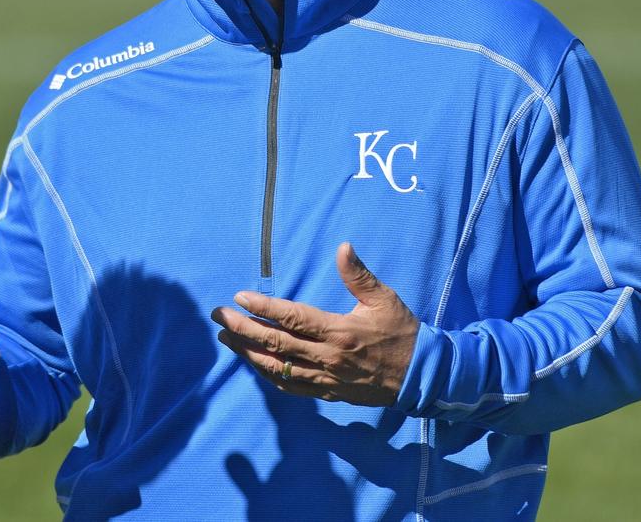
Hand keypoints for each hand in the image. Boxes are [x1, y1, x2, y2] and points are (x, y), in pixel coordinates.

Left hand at [211, 242, 418, 405]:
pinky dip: (268, 375)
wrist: (422, 377)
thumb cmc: (402, 332)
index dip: (263, 309)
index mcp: (339, 331)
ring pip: (277, 369)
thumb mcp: (384, 299)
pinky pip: (291, 387)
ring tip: (226, 338)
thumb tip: (342, 247)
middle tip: (218, 317)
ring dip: (247, 354)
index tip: (238, 298)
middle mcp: (327, 357)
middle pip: (275, 345)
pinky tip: (254, 364)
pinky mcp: (328, 393)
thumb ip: (359, 275)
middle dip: (242, 329)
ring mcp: (325, 379)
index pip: (292, 319)